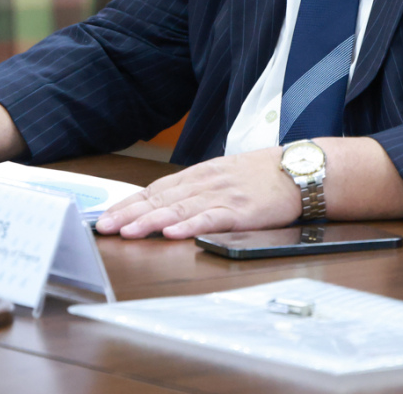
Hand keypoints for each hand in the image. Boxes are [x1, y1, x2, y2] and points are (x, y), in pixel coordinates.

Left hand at [96, 148, 300, 238]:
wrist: (299, 170)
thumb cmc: (261, 175)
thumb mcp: (223, 174)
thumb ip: (195, 188)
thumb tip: (164, 203)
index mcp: (199, 174)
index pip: (155, 189)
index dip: (129, 203)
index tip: (105, 216)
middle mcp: (205, 182)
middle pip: (160, 198)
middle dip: (129, 214)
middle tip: (103, 227)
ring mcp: (222, 195)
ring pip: (179, 209)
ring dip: (150, 221)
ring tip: (128, 232)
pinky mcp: (241, 211)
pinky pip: (211, 219)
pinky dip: (189, 226)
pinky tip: (172, 233)